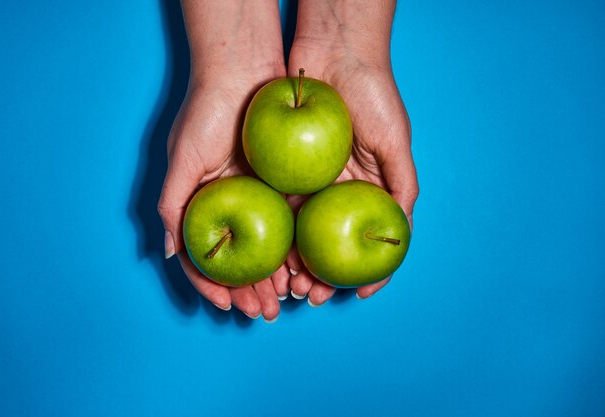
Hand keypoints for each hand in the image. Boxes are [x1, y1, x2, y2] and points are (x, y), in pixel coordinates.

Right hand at [157, 69, 289, 320]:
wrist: (245, 71)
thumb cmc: (207, 112)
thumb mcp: (183, 159)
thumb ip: (172, 204)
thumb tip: (171, 254)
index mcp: (204, 203)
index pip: (206, 256)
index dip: (213, 284)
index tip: (227, 304)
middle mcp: (231, 205)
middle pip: (240, 259)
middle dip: (251, 289)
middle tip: (264, 313)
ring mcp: (260, 197)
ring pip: (268, 248)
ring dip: (275, 276)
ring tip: (286, 299)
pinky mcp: (286, 185)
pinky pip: (291, 223)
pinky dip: (295, 248)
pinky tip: (303, 268)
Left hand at [286, 18, 418, 304]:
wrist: (334, 53)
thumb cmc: (374, 94)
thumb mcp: (396, 141)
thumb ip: (402, 184)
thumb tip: (401, 233)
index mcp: (370, 187)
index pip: (370, 240)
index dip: (367, 271)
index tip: (355, 295)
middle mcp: (341, 190)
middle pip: (332, 244)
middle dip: (321, 275)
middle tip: (308, 296)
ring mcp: (313, 181)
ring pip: (303, 233)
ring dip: (296, 263)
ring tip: (286, 284)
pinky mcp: (286, 169)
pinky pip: (280, 206)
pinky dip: (277, 234)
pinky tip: (270, 254)